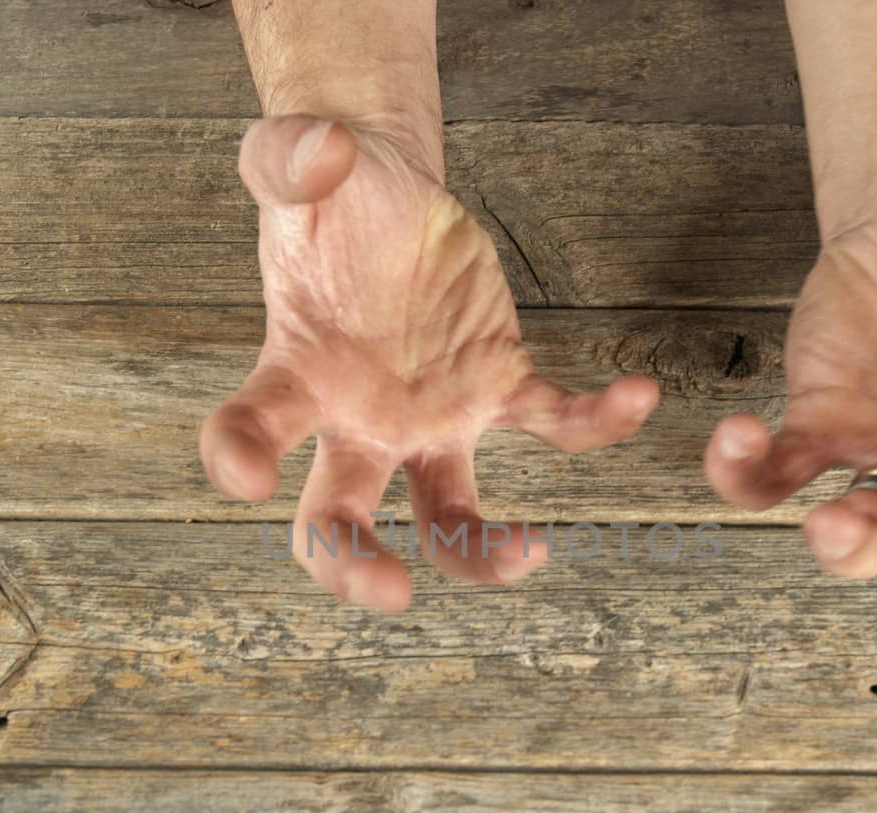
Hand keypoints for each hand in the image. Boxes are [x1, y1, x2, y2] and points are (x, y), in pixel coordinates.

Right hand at [200, 117, 659, 610]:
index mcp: (296, 374)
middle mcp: (358, 421)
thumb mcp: (298, 163)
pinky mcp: (498, 391)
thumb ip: (290, 156)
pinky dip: (595, 421)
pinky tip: (638, 395)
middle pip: (338, 521)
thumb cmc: (328, 197)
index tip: (245, 478)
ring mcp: (431, 420)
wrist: (385, 196)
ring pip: (450, 516)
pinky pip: (551, 425)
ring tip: (537, 550)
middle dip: (353, 569)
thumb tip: (319, 153)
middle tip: (392, 594)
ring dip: (482, 552)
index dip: (237, 457)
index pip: (251, 428)